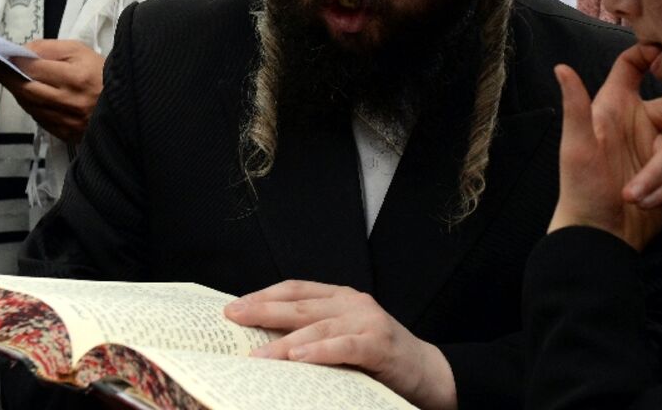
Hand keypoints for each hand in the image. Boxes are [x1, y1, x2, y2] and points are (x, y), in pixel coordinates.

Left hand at [0, 40, 103, 143]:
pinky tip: (34, 97)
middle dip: (8, 78)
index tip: (1, 56)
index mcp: (75, 77)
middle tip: (0, 69)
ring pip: (29, 106)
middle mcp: (69, 102)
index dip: (12, 61)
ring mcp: (67, 121)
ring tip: (16, 81)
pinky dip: (32, 107)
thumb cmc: (102, 71)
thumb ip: (48, 48)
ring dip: (18, 93)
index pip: (31, 68)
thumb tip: (20, 52)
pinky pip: (39, 119)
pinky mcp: (66, 133)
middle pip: (24, 90)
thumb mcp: (79, 51)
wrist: (127, 101)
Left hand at [226, 281, 456, 409]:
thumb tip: (264, 342)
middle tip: (233, 317)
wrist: (428, 373)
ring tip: (258, 355)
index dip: (265, 295)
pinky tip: (299, 358)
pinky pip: (345, 346)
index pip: (297, 288)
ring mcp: (368, 321)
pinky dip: (320, 351)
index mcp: (342, 298)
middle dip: (263, 310)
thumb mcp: (344, 338)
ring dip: (284, 342)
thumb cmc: (381, 358)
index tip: (235, 306)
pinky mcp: (379, 345)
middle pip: (300, 304)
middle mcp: (354, 303)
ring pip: (318, 327)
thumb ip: (315, 333)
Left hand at [549, 44, 661, 250]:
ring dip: (658, 175)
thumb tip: (561, 67)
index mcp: (615, 107)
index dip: (650, 53)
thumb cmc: (580, 189)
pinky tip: (642, 203)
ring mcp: (654, 151)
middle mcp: (638, 124)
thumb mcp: (577, 146)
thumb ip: (576, 106)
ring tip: (632, 195)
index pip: (632, 66)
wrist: (596, 238)